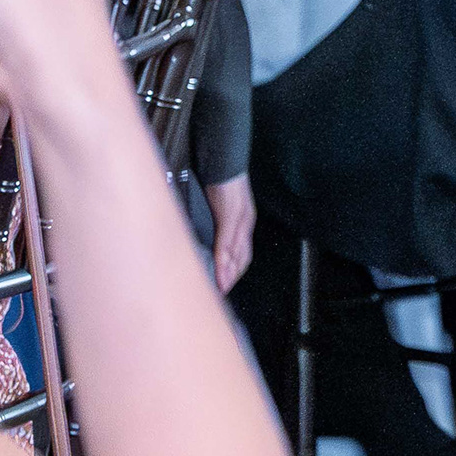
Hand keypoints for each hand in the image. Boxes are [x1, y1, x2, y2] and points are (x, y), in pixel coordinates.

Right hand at [207, 173, 255, 292]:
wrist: (225, 162)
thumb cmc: (221, 182)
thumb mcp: (222, 206)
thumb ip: (219, 223)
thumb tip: (208, 240)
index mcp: (244, 222)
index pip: (243, 253)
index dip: (235, 271)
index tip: (225, 286)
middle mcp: (246, 224)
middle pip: (242, 257)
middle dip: (232, 277)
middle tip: (221, 294)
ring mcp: (240, 220)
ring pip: (236, 252)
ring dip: (228, 273)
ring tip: (220, 289)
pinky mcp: (231, 215)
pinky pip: (227, 240)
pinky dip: (224, 257)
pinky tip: (219, 269)